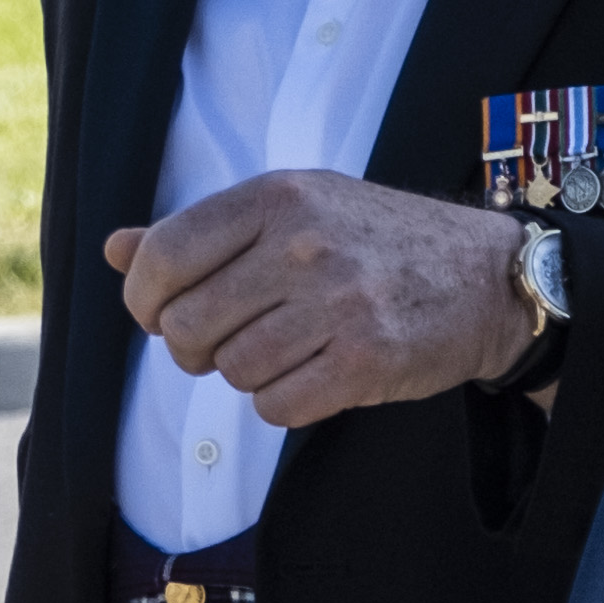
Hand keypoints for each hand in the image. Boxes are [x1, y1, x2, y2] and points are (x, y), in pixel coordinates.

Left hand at [105, 173, 536, 428]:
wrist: (489, 276)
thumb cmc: (374, 240)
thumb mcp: (291, 208)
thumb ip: (200, 231)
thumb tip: (115, 249)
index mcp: (276, 197)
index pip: (163, 255)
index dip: (142, 298)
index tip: (156, 312)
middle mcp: (304, 244)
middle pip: (186, 324)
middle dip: (191, 346)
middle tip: (223, 341)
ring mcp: (339, 303)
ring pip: (230, 370)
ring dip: (244, 374)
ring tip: (281, 351)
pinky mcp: (368, 359)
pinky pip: (276, 405)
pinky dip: (281, 402)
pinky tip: (310, 376)